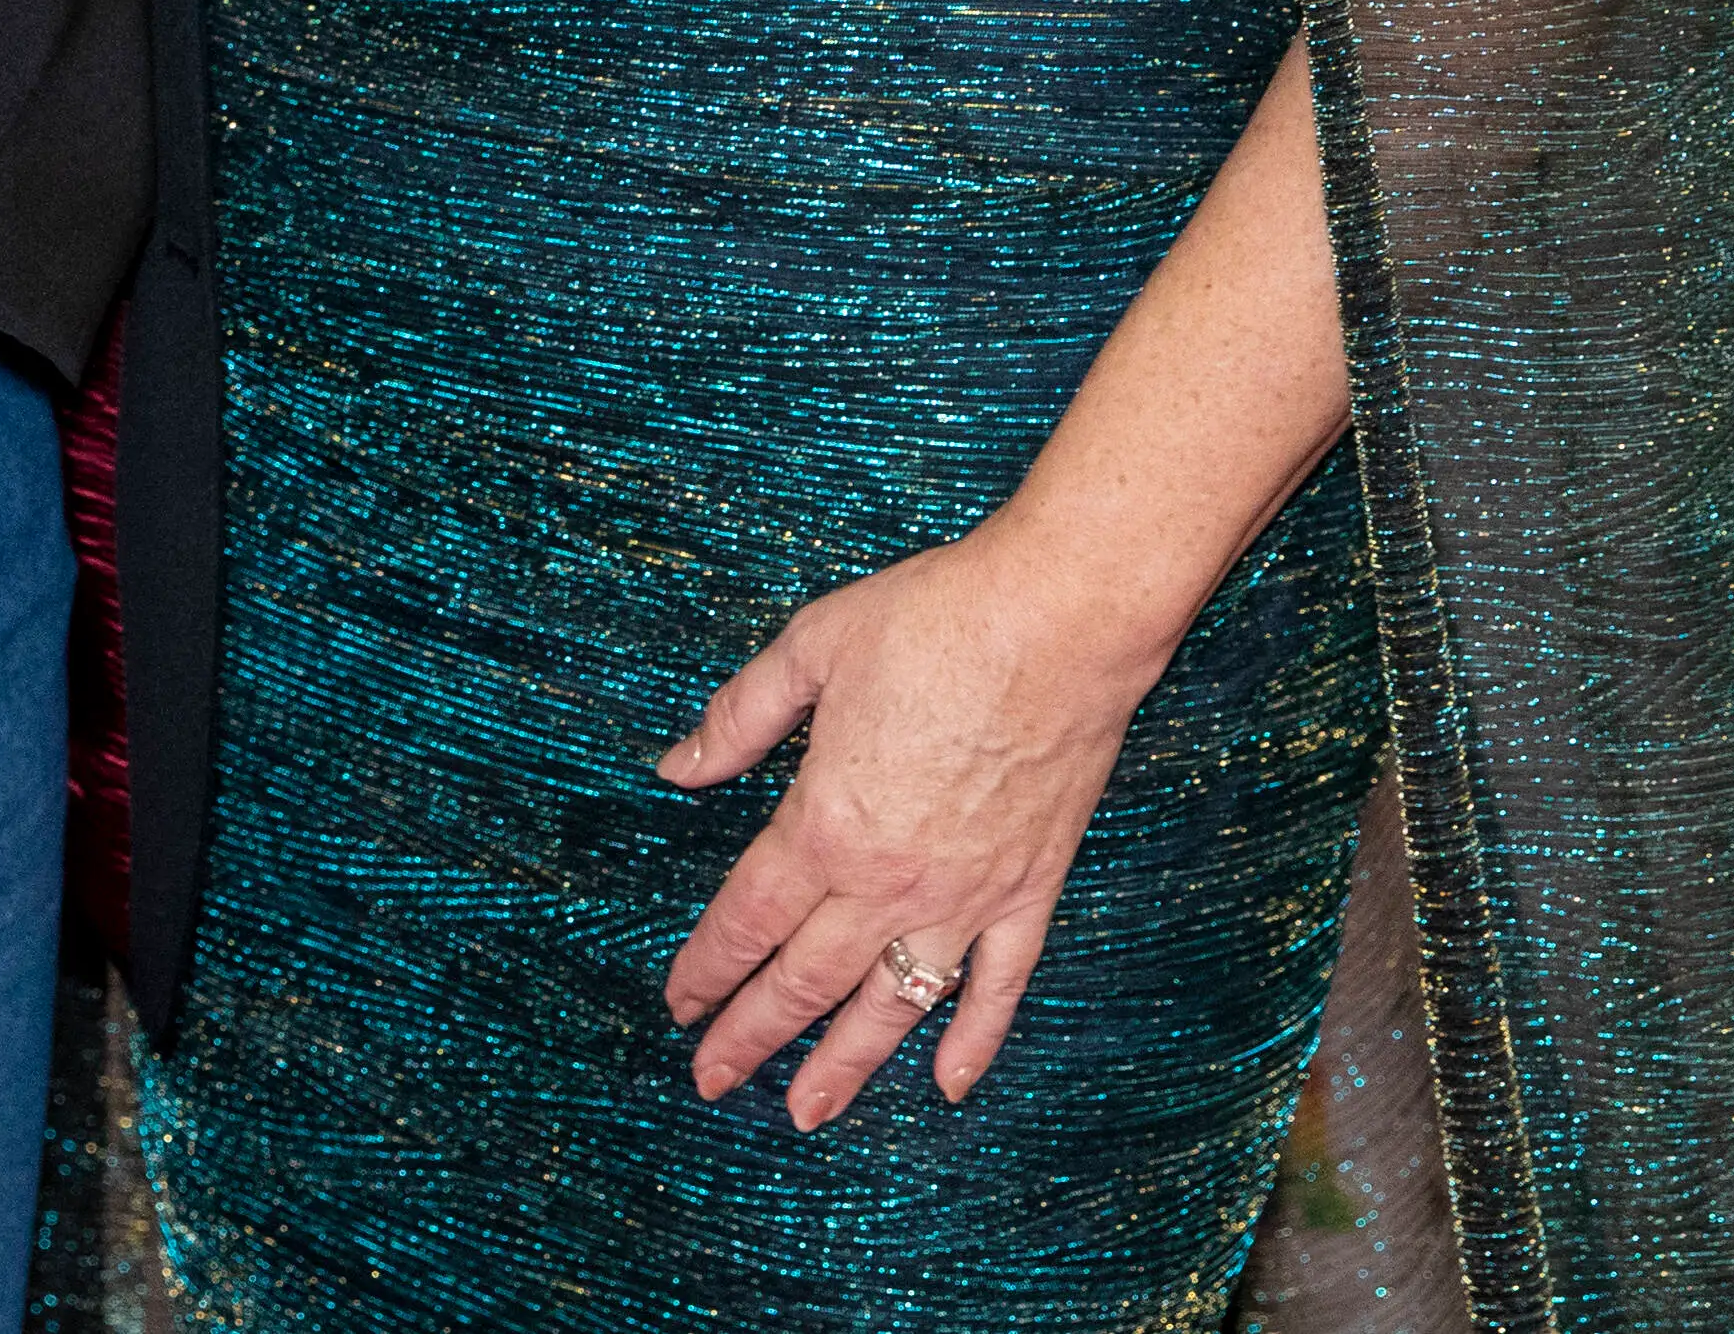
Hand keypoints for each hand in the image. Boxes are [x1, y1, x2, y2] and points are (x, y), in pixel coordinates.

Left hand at [654, 527, 1161, 1131]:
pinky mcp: (1029, 890)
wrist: (1058, 621)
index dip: (708, 968)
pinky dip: (974, 1041)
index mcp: (825, 824)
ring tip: (807, 1113)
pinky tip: (948, 1085)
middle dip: (752, 1036)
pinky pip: (998, 987)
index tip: (679, 1005)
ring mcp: (965, 896)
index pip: (748, 919)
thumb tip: (675, 767)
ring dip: (845, 1065)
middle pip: (805, 980)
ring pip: (892, 1006)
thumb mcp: (810, 650)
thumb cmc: (933, 623)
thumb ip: (737, 718)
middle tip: (713, 1080)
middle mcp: (889, 881)